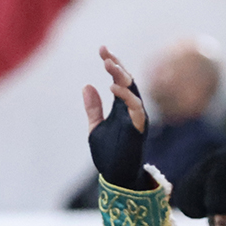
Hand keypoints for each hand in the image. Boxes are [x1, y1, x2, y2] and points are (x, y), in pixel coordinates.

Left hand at [82, 46, 149, 190]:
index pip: (119, 80)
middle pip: (128, 80)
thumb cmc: (109, 153)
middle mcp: (132, 109)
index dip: (112, 64)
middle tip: (104, 52)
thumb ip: (93, 108)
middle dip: (116, 65)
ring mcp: (137, 117)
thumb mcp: (95, 127)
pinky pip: (135, 107)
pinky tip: (112, 87)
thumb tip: (87, 86)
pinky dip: (125, 96)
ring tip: (107, 64)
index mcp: (122, 107)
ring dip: (120, 76)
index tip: (102, 49)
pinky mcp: (138, 128)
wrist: (116, 175)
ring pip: (133, 90)